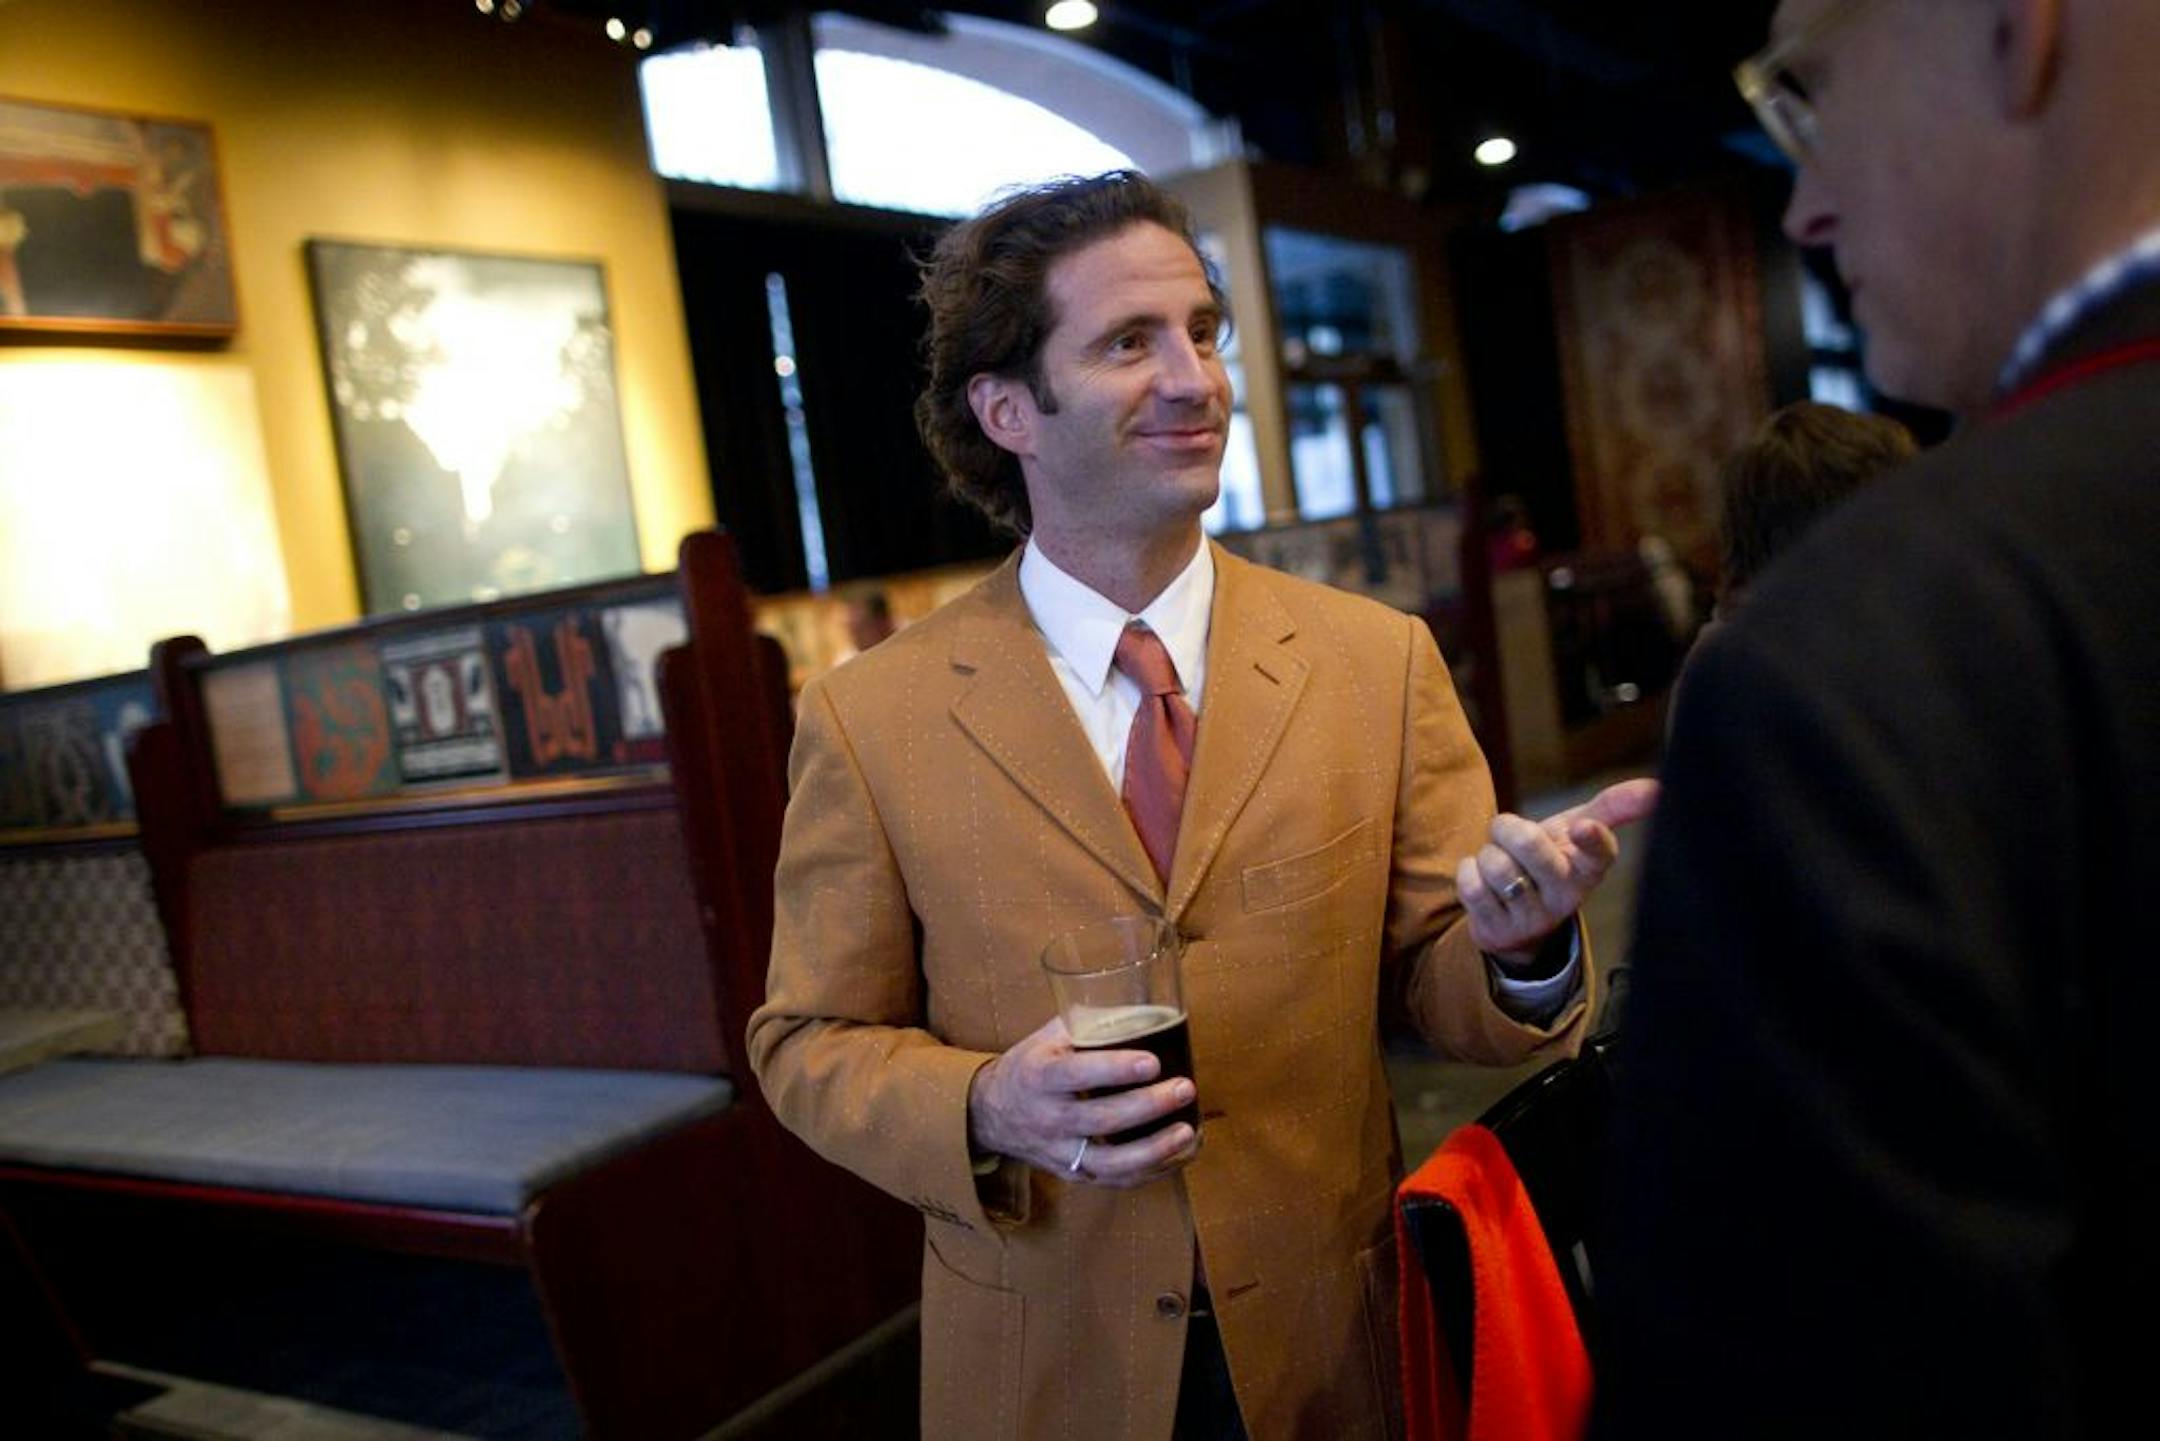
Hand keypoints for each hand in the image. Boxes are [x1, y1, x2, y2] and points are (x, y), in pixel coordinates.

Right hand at [968, 1015, 1199, 1188]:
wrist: (991, 1113)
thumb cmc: (1031, 1066)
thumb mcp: (1048, 1037)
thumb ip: (1090, 1024)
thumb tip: (1145, 1010)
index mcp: (1040, 1076)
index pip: (1078, 1073)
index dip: (1116, 1069)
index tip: (1152, 1062)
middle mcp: (1048, 1117)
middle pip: (1102, 1118)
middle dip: (1149, 1105)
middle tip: (1185, 1088)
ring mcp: (1060, 1152)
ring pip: (1111, 1161)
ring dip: (1155, 1149)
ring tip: (1188, 1132)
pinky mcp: (1074, 1174)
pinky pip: (1116, 1179)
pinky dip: (1152, 1170)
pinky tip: (1179, 1154)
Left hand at [1456, 777, 1660, 958]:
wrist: (1513, 916)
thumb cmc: (1551, 860)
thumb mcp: (1578, 831)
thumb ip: (1613, 807)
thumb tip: (1657, 786)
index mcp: (1589, 870)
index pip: (1599, 855)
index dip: (1592, 840)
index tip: (1584, 827)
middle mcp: (1566, 897)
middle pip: (1530, 845)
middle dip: (1509, 828)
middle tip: (1510, 835)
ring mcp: (1532, 919)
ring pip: (1496, 865)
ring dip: (1487, 855)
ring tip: (1499, 865)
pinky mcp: (1498, 933)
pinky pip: (1471, 886)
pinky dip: (1468, 873)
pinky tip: (1483, 883)